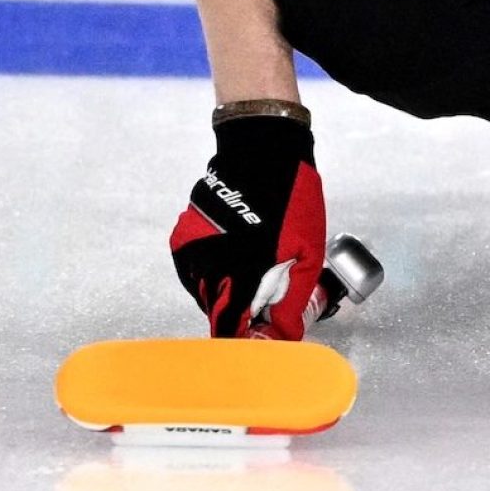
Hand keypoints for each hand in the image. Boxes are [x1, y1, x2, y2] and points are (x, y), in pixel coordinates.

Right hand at [169, 115, 327, 339]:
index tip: (259, 339)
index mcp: (240, 271)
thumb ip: (293, 299)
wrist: (262, 151)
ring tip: (252, 277)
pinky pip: (193, 270)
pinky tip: (231, 265)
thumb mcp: (306, 253)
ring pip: (203, 291)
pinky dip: (210, 275)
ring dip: (225, 295)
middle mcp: (208, 263)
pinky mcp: (184, 235)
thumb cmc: (290, 198)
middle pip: (215, 311)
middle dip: (238, 316)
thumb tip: (284, 333)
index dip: (243, 339)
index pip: (228, 326)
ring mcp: (192, 248)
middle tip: (263, 307)